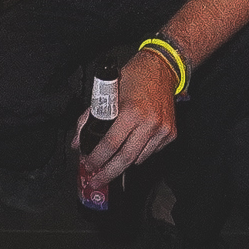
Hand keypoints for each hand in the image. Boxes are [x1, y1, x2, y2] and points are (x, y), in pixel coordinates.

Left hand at [77, 51, 177, 186]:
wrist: (162, 68)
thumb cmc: (132, 77)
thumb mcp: (107, 92)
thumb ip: (89, 118)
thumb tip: (77, 142)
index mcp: (131, 111)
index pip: (110, 143)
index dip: (97, 158)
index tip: (88, 165)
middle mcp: (149, 123)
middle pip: (126, 158)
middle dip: (109, 173)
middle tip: (97, 181)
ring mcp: (162, 130)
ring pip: (139, 158)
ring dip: (123, 164)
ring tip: (110, 165)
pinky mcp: (171, 134)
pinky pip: (151, 152)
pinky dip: (139, 154)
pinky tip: (130, 147)